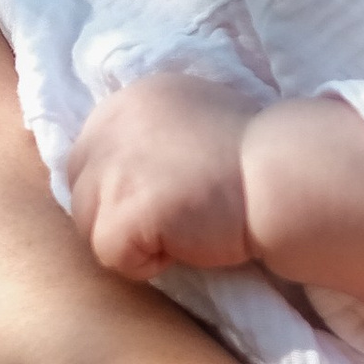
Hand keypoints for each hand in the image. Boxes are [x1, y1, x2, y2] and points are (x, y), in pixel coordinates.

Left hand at [64, 72, 264, 282]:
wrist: (283, 176)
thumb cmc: (254, 156)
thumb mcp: (194, 118)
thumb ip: (153, 135)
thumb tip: (128, 168)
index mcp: (129, 99)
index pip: (88, 157)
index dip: (119, 189)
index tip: (162, 199)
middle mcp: (111, 126)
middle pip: (80, 193)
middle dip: (116, 216)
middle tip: (171, 222)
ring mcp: (114, 168)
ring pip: (89, 228)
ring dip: (131, 241)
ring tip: (183, 231)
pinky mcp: (123, 210)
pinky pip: (111, 255)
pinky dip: (145, 264)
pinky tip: (186, 245)